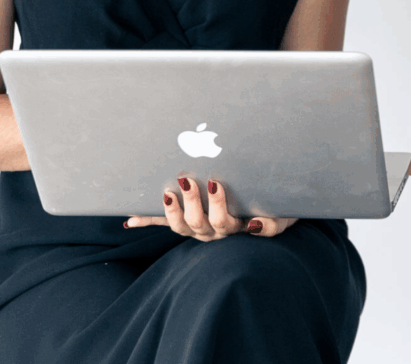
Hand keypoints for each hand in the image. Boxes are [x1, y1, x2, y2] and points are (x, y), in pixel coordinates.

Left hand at [124, 177, 297, 239]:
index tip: (215, 182)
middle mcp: (213, 232)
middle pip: (198, 223)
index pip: (224, 222)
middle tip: (188, 179)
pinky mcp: (187, 222)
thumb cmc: (277, 211)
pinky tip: (129, 220)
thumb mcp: (281, 217)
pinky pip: (164, 224)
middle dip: (192, 201)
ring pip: (180, 226)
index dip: (217, 205)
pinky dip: (147, 221)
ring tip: (168, 191)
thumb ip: (271, 225)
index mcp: (235, 228)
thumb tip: (252, 226)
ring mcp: (198, 228)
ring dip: (170, 210)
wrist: (271, 212)